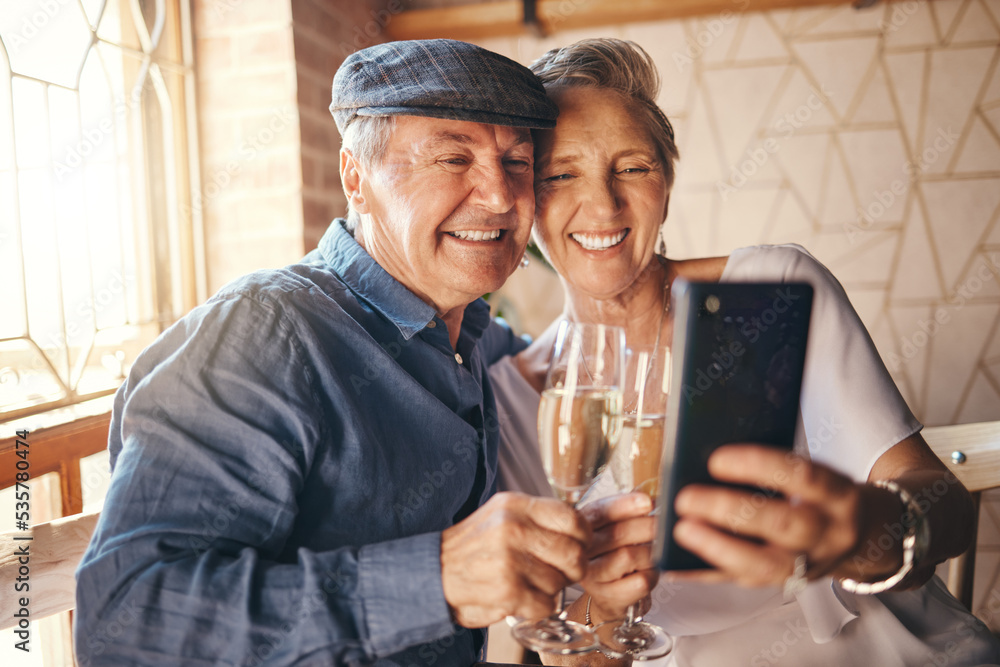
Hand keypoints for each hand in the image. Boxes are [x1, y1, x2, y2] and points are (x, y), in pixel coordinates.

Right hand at [440, 492, 590, 628]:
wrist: (432, 572)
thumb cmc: (473, 547)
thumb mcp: (501, 515)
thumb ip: (536, 517)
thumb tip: (579, 527)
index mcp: (515, 505)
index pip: (573, 519)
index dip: (583, 538)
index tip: (578, 546)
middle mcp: (513, 528)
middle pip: (574, 553)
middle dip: (573, 569)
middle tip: (561, 573)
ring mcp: (510, 560)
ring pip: (560, 581)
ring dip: (551, 589)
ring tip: (531, 584)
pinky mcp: (507, 590)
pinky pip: (546, 604)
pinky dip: (539, 608)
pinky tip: (524, 599)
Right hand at [578, 492, 657, 623]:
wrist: (609, 596)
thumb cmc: (615, 558)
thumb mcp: (614, 532)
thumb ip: (626, 514)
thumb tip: (653, 499)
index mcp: (583, 528)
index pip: (599, 512)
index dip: (624, 505)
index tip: (648, 501)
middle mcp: (583, 551)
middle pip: (616, 534)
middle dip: (646, 526)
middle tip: (664, 524)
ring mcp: (594, 576)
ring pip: (628, 557)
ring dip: (650, 551)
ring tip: (657, 550)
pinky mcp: (610, 596)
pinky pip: (640, 581)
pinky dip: (653, 573)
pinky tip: (651, 571)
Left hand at [667, 445, 902, 587]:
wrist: (865, 537)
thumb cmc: (822, 495)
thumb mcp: (816, 473)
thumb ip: (776, 465)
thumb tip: (711, 449)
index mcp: (838, 494)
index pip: (802, 476)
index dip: (759, 466)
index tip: (717, 459)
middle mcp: (829, 532)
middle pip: (783, 524)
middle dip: (730, 510)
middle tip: (686, 497)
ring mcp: (809, 565)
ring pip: (767, 565)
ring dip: (718, 548)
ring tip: (681, 529)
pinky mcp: (787, 585)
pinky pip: (744, 583)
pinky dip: (707, 573)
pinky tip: (676, 563)